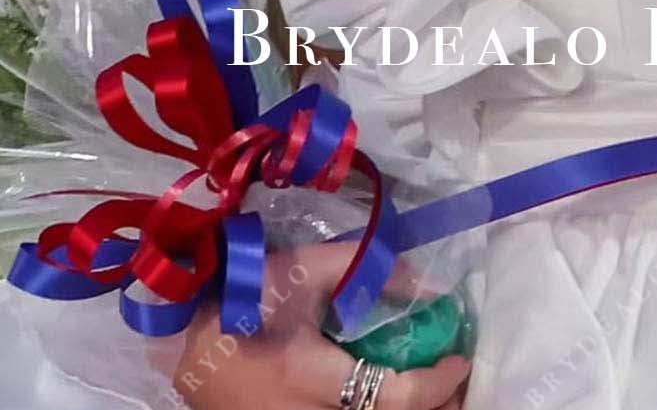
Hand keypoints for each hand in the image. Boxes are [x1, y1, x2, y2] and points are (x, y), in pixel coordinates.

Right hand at [173, 240, 471, 408]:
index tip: (460, 357)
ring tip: (433, 385)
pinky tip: (394, 393)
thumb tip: (428, 280)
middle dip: (435, 405)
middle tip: (457, 377)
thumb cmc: (246, 295)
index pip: (397, 399)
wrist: (186, 336)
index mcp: (312, 381)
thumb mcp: (305, 269)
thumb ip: (367, 268)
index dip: (438, 382)